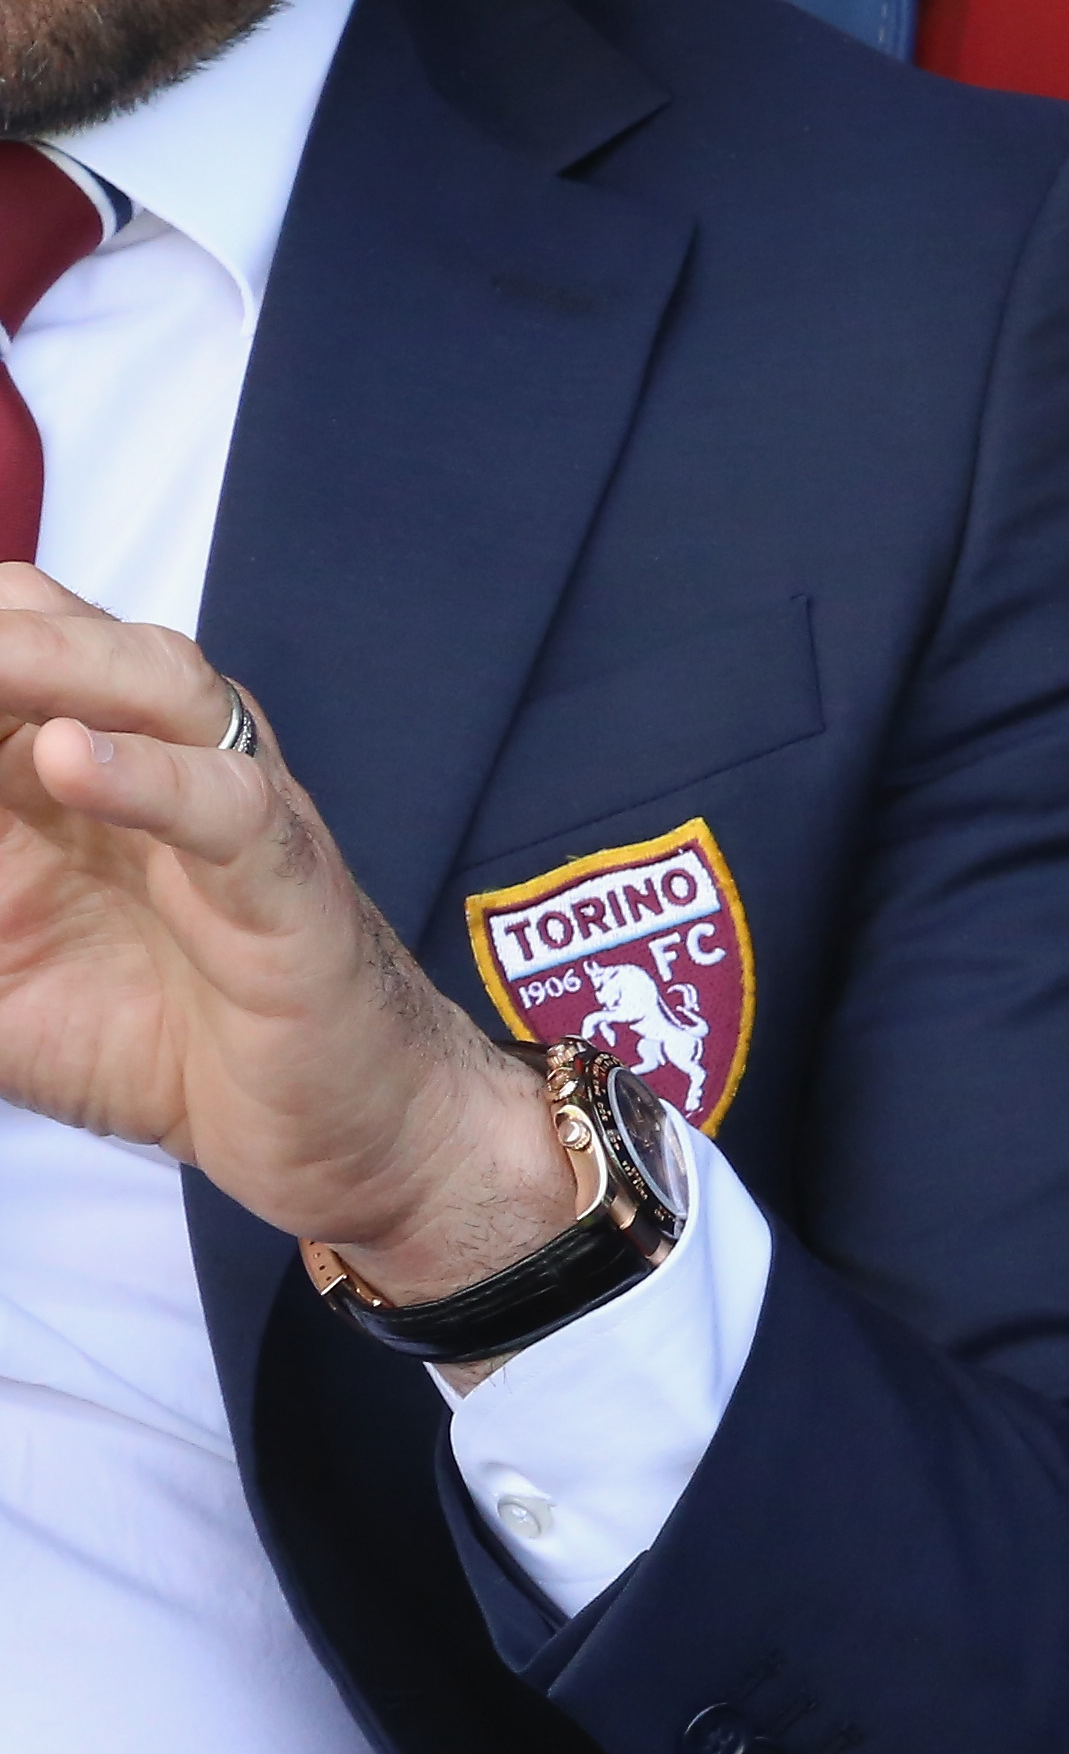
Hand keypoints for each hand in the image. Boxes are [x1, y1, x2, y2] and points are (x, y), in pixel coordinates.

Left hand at [0, 569, 576, 1309]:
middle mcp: (152, 754)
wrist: (337, 1127)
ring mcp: (229, 805)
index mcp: (64, 764)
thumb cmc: (154, 1038)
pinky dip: (149, 777)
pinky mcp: (290, 886)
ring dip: (47, 661)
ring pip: (154, 679)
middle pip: (52, 625)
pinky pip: (228, 806)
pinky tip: (70, 760)